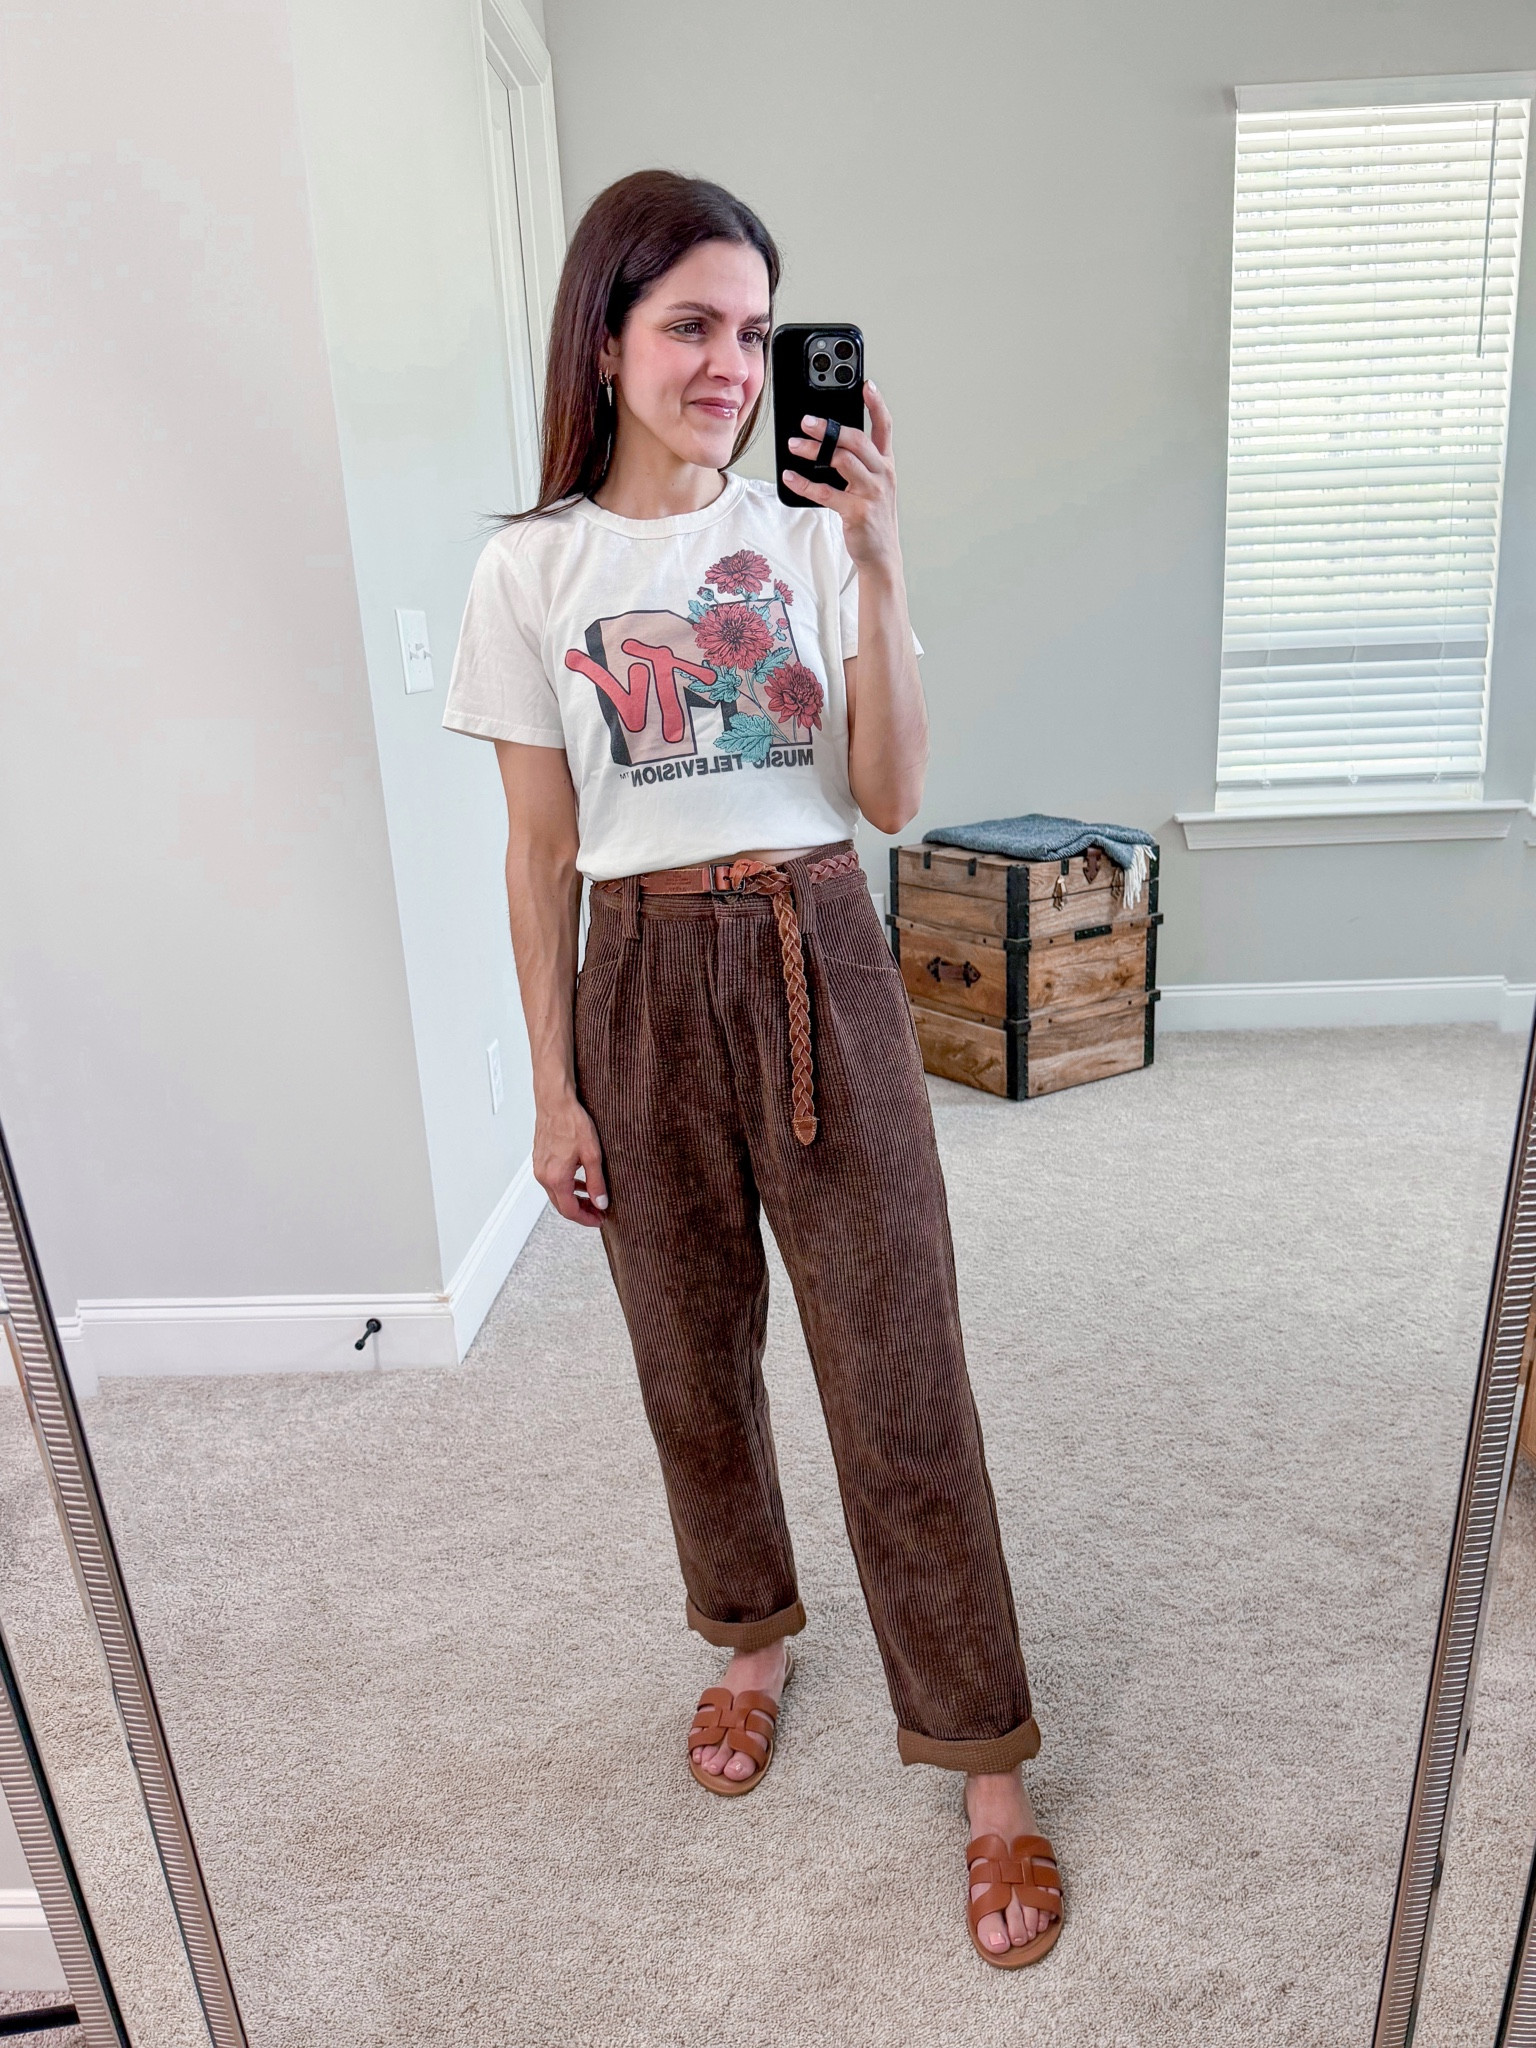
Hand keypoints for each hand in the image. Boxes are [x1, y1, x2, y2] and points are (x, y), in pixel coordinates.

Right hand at [533, 1094, 608, 1226]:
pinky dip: (567, 1187)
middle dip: (581, 1211)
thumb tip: (600, 1202)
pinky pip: (553, 1181)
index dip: (586, 1219)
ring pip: (557, 1194)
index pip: (570, 1210)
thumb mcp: (592, 1155)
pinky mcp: (540, 1160)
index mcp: (556, 1178)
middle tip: (598, 1212)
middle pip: (562, 1205)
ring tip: (592, 1199)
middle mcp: (544, 1176)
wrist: (555, 1103)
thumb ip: (596, 1182)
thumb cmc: (572, 1123)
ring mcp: (540, 1168)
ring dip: (574, 1199)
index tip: (598, 1219)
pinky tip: (580, 1182)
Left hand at [783, 380, 900, 573]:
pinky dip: (804, 483)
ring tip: (794, 445)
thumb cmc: (871, 516)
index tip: (865, 383)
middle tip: (805, 421)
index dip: (876, 404)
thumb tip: (822, 440)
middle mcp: (882, 475)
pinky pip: (826, 493)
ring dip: (814, 451)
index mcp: (885, 464)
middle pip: (857, 440)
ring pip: (842, 461)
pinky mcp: (857, 512)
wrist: (881, 555)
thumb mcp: (871, 485)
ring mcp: (871, 494)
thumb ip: (856, 462)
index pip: (884, 427)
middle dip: (830, 427)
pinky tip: (790, 476)